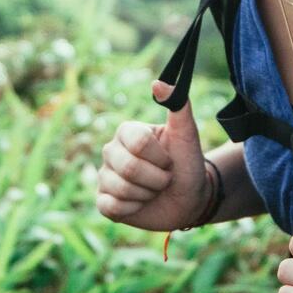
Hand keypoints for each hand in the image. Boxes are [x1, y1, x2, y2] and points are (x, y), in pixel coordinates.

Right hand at [94, 79, 211, 231]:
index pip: (138, 144)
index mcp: (127, 132)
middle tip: (164, 178)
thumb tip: (158, 83)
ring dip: (147, 195)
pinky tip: (139, 204)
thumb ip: (178, 105)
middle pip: (129, 168)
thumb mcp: (187, 135)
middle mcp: (111, 151)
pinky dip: (133, 209)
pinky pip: (111, 206)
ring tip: (153, 191)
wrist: (189, 200)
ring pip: (122, 189)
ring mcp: (105, 176)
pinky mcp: (103, 201)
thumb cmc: (187, 164)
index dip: (160, 157)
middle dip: (156, 179)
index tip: (168, 160)